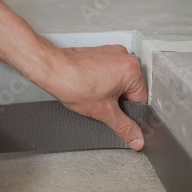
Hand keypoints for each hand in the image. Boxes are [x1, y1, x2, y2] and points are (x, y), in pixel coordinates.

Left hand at [32, 44, 147, 149]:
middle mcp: (124, 57)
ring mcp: (111, 53)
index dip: (127, 112)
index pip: (141, 100)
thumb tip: (137, 138)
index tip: (116, 114)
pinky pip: (107, 72)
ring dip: (107, 91)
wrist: (51, 70)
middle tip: (100, 103)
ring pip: (118, 81)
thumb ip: (124, 127)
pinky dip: (100, 82)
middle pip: (130, 90)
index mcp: (132, 69)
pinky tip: (88, 86)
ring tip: (91, 93)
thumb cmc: (73, 83)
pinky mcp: (99, 53)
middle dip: (116, 101)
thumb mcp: (103, 112)